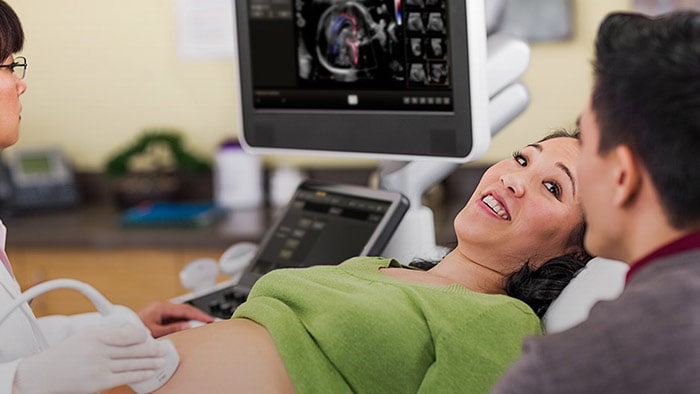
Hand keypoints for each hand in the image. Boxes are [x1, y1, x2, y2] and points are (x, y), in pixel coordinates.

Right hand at [14, 325, 166, 393]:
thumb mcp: (85, 335)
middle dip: (152, 349)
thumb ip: (108, 334)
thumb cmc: (67, 353)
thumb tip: (135, 335)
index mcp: (94, 335)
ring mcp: (98, 368)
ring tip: (161, 360)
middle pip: (132, 350)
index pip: (125, 334)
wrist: (44, 374)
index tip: (148, 335)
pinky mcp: (99, 383)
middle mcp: (97, 351)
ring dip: (150, 363)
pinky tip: (149, 373)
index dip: (141, 335)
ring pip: (132, 364)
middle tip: (164, 348)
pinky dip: (140, 374)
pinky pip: (125, 377)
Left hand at [137, 301, 214, 336]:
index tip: (209, 320)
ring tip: (205, 324)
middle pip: (185, 309)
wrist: (122, 329)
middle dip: (199, 315)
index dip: (199, 315)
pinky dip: (185, 320)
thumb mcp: (154, 332)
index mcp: (161, 307)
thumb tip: (187, 326)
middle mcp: (162, 306)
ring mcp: (161, 310)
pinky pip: (176, 316)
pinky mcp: (160, 315)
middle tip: (211, 321)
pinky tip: (191, 326)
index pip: (185, 310)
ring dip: (193, 317)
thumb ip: (171, 328)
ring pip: (182, 312)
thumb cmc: (135, 329)